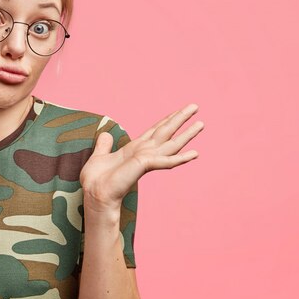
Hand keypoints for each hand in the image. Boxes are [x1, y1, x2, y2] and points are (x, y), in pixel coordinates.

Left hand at [80, 103, 203, 212]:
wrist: (96, 193)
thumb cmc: (97, 180)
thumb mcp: (100, 156)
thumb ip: (105, 145)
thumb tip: (106, 134)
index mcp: (135, 149)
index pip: (155, 131)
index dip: (167, 120)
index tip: (178, 111)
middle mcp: (144, 153)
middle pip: (167, 132)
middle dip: (180, 119)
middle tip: (195, 106)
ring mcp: (147, 160)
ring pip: (172, 144)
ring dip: (187, 134)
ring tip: (202, 123)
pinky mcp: (145, 166)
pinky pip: (167, 161)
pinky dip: (181, 158)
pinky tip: (195, 153)